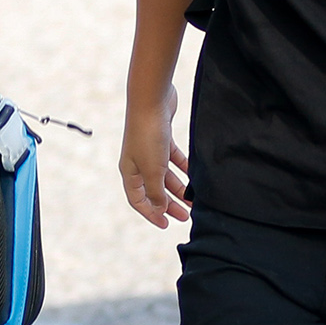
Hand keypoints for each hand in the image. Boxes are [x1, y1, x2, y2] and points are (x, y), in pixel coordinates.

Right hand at [120, 87, 191, 226]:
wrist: (151, 100)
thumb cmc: (148, 135)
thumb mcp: (153, 169)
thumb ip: (157, 191)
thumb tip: (160, 208)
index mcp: (129, 172)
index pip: (138, 200)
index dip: (151, 214)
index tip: (166, 224)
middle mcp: (138, 163)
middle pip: (154, 190)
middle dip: (169, 204)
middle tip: (186, 216)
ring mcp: (150, 151)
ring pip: (166, 176)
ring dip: (180, 189)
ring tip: (195, 200)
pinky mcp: (162, 139)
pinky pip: (174, 160)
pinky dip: (184, 169)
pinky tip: (196, 176)